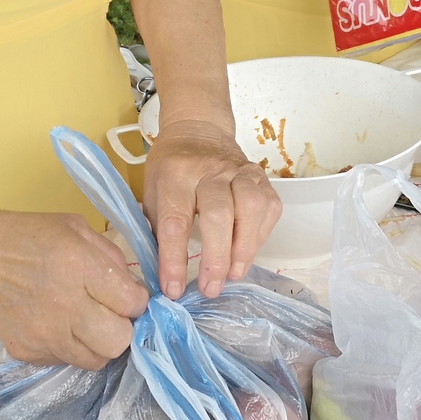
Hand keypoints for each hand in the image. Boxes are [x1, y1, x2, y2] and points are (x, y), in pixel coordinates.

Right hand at [0, 203, 148, 368]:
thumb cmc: (24, 234)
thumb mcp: (74, 228)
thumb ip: (109, 256)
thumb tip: (133, 286)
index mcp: (79, 267)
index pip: (132, 303)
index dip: (138, 299)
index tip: (129, 293)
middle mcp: (65, 307)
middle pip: (119, 341)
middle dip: (124, 327)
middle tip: (113, 312)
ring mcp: (44, 336)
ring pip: (96, 361)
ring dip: (100, 342)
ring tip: (89, 321)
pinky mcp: (27, 353)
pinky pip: (66, 361)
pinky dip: (72, 347)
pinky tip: (61, 325)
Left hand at [144, 117, 279, 300]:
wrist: (198, 129)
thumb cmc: (171, 169)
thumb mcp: (151, 193)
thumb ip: (157, 232)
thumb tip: (166, 279)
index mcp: (175, 175)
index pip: (175, 221)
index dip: (174, 259)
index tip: (174, 289)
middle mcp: (210, 170)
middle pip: (218, 215)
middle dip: (215, 258)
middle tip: (210, 288)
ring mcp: (240, 171)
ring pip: (250, 209)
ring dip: (243, 248)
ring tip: (233, 274)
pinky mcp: (261, 177)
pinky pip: (269, 209)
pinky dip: (260, 237)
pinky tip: (246, 253)